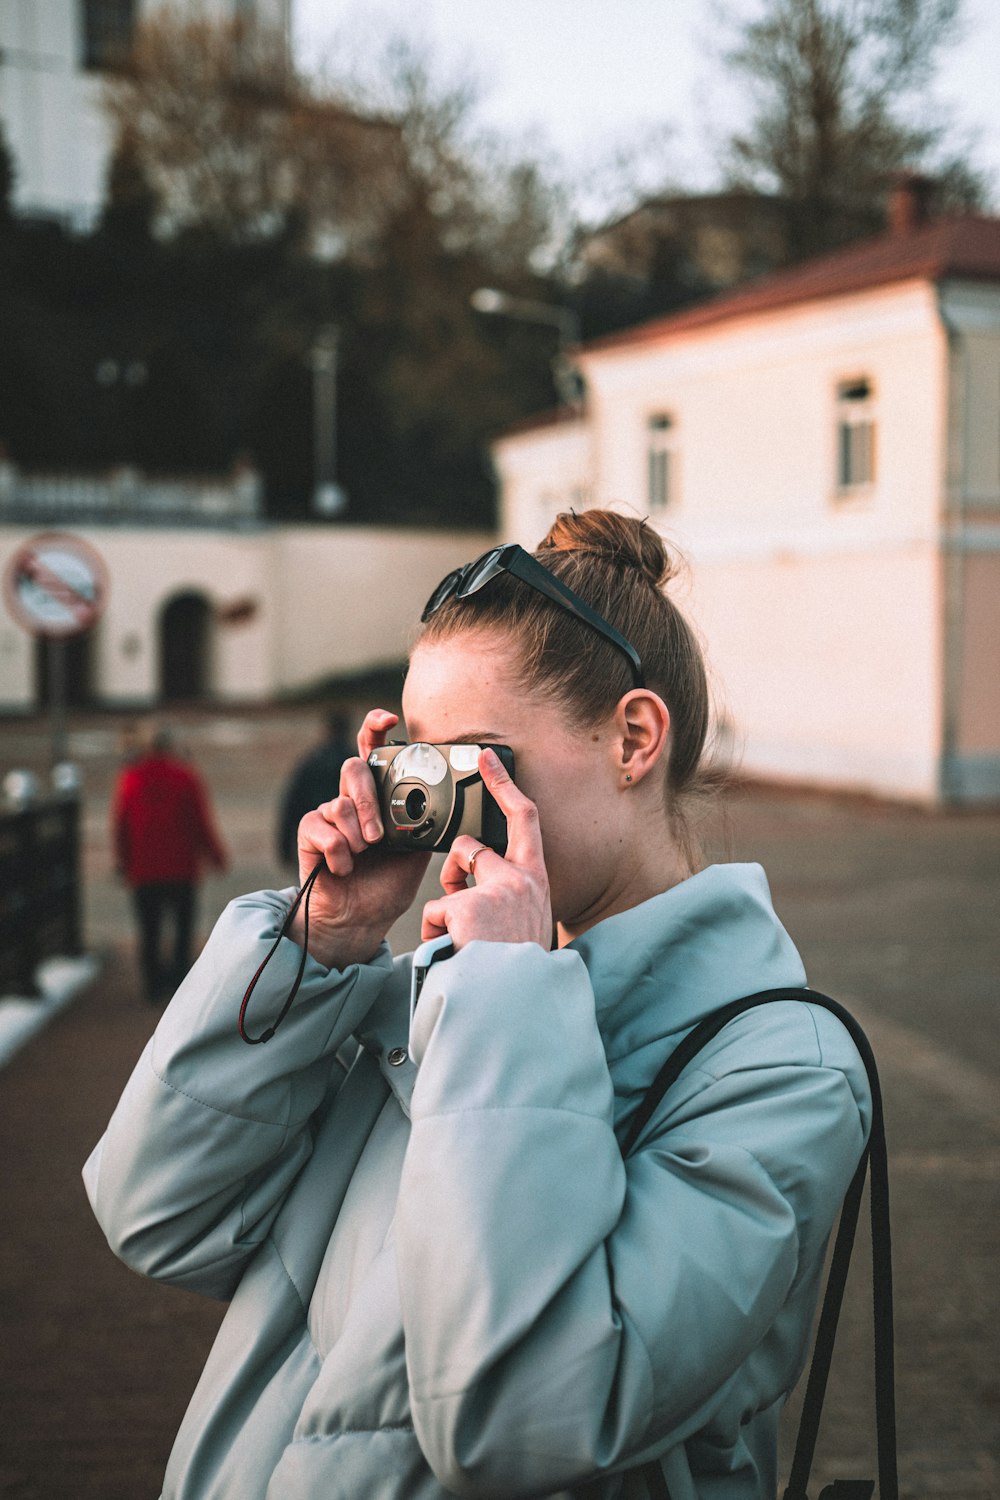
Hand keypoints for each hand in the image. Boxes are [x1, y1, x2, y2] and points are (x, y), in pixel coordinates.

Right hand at [289, 709, 429, 967]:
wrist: (361, 919)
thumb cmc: (388, 883)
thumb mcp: (417, 850)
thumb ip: (423, 821)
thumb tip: (445, 801)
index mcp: (380, 796)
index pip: (373, 751)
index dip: (376, 727)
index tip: (389, 718)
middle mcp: (352, 799)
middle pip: (353, 769)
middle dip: (367, 799)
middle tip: (378, 836)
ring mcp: (329, 815)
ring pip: (340, 803)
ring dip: (356, 835)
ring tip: (363, 856)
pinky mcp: (309, 832)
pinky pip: (322, 827)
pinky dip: (338, 852)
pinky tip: (344, 868)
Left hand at [420, 748, 551, 951]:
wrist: (516, 1002)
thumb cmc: (517, 969)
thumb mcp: (525, 923)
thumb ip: (505, 897)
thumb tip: (466, 883)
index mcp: (537, 880)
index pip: (525, 818)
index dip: (504, 783)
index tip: (486, 757)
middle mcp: (520, 878)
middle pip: (471, 848)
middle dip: (456, 870)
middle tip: (461, 905)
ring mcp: (494, 890)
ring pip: (449, 880)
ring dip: (446, 911)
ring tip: (462, 944)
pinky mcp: (466, 906)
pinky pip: (434, 913)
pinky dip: (436, 936)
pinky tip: (452, 954)